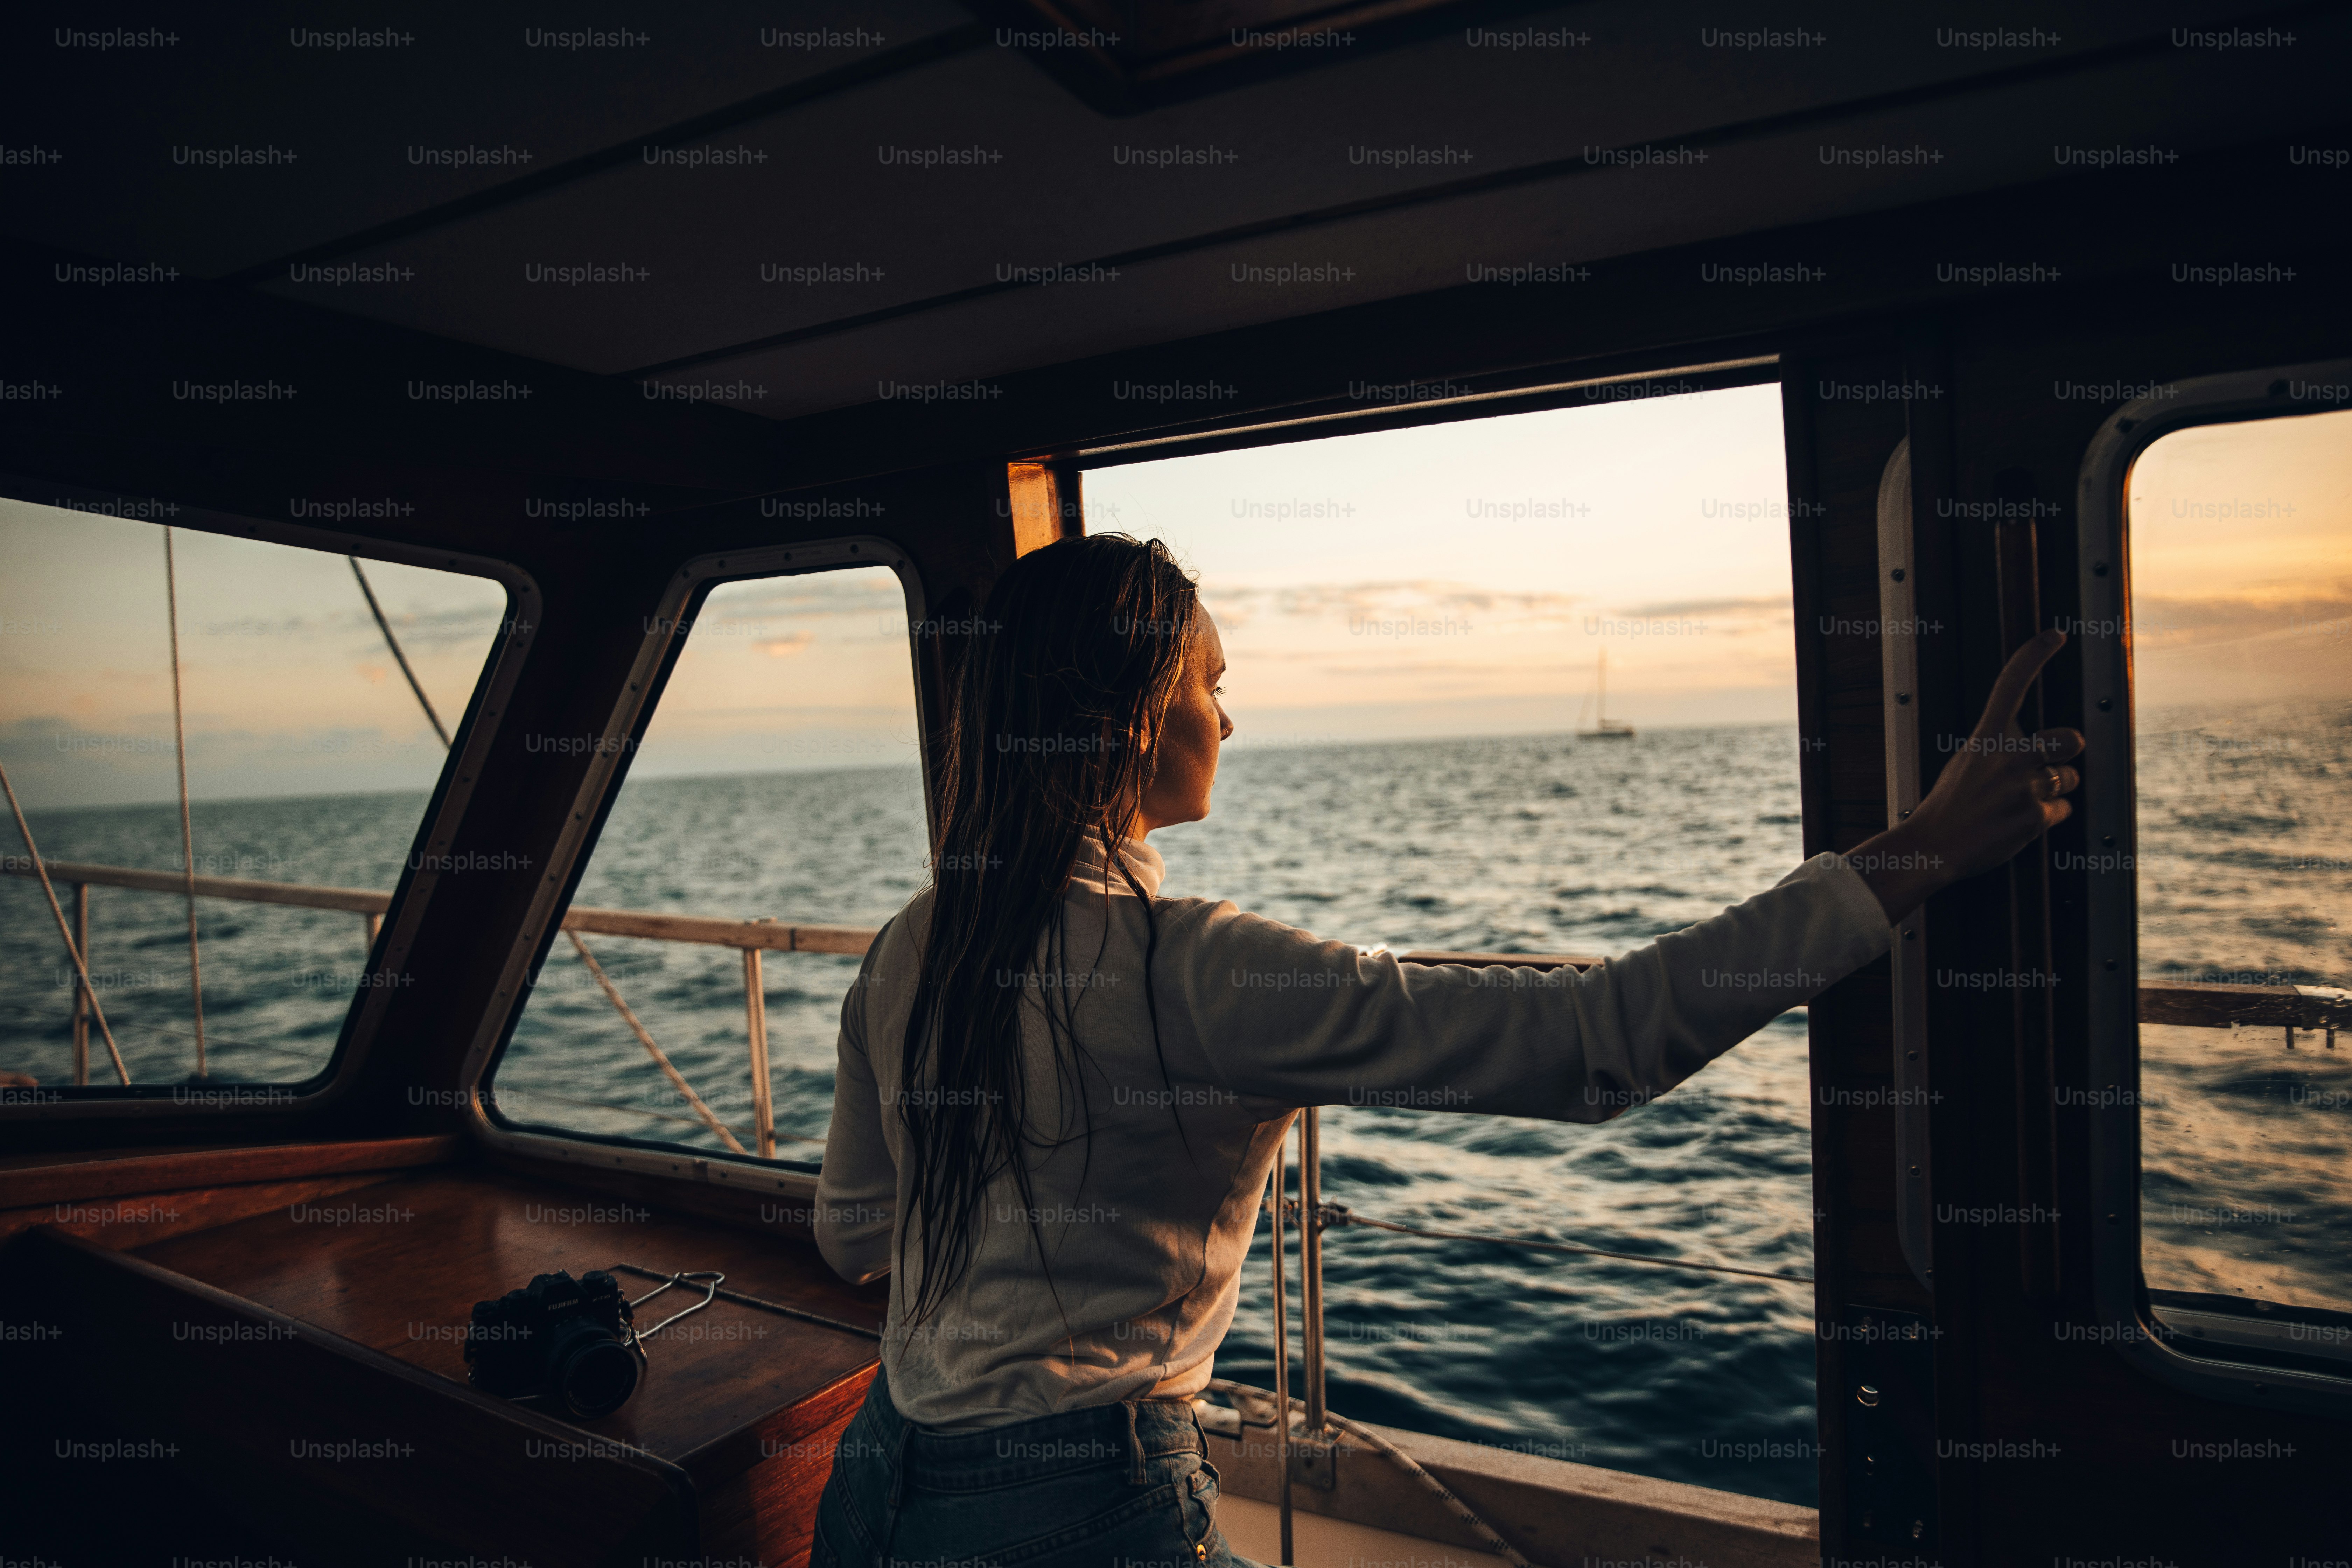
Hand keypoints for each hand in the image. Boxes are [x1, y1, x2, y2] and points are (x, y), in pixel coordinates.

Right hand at [1850, 629, 2084, 922]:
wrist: (1933, 847)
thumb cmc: (1948, 806)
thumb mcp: (1965, 763)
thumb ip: (2000, 750)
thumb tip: (2043, 749)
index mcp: (1985, 738)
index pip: (2010, 685)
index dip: (2034, 655)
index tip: (2055, 635)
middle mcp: (2008, 756)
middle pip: (2068, 740)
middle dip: (2066, 752)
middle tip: (2050, 763)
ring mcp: (2023, 786)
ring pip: (2068, 779)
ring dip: (2054, 790)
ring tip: (2021, 803)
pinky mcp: (2035, 816)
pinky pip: (2062, 810)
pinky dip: (2046, 818)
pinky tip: (2018, 824)